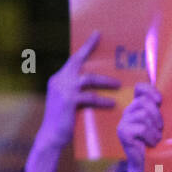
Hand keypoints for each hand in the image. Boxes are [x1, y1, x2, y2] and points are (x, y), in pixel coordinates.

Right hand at [26, 31, 120, 171]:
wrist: (52, 136)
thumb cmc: (65, 121)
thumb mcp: (70, 102)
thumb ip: (78, 91)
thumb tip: (98, 86)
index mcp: (58, 79)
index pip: (73, 60)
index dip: (85, 47)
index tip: (96, 35)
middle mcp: (58, 80)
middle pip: (78, 61)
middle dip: (90, 49)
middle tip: (103, 40)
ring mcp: (63, 90)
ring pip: (88, 79)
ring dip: (105, 81)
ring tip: (119, 85)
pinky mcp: (69, 101)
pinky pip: (90, 97)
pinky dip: (103, 100)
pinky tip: (113, 104)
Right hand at [117, 83, 162, 171]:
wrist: (148, 164)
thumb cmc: (158, 143)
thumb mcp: (162, 124)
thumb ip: (163, 112)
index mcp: (138, 107)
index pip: (140, 88)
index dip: (150, 90)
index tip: (160, 100)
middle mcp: (128, 112)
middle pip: (143, 101)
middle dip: (157, 115)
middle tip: (161, 128)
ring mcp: (123, 122)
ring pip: (143, 115)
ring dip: (155, 129)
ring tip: (156, 138)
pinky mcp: (122, 132)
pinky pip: (141, 128)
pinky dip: (151, 136)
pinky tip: (152, 143)